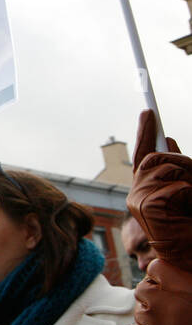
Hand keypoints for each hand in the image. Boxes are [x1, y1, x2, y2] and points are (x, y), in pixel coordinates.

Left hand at [121, 259, 191, 324]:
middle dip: (153, 296)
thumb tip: (177, 277)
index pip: (154, 268)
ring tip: (171, 324)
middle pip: (142, 289)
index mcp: (177, 281)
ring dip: (150, 316)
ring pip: (139, 313)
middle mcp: (160, 299)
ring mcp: (154, 322)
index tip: (171, 283)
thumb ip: (186, 280)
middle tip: (172, 306)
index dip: (162, 276)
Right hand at [129, 110, 191, 269]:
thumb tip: (169, 140)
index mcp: (150, 191)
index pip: (147, 154)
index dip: (146, 132)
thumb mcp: (191, 190)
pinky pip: (174, 182)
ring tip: (191, 205)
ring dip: (189, 179)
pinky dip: (188, 193)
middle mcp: (138, 195)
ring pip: (165, 165)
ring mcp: (139, 201)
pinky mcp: (145, 206)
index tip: (150, 111)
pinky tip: (185, 213)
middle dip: (184, 163)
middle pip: (158, 156)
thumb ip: (178, 166)